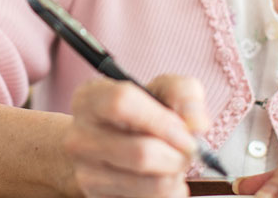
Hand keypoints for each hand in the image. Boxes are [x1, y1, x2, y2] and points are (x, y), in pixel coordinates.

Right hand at [64, 74, 209, 197]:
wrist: (106, 145)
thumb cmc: (137, 114)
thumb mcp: (160, 91)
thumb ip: (183, 94)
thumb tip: (197, 123)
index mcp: (90, 99)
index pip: (122, 103)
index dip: (162, 120)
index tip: (186, 132)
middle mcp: (80, 137)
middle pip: (141, 153)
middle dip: (178, 155)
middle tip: (188, 151)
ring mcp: (86, 172)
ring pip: (150, 184)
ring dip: (176, 176)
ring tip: (174, 164)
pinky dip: (168, 194)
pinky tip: (162, 178)